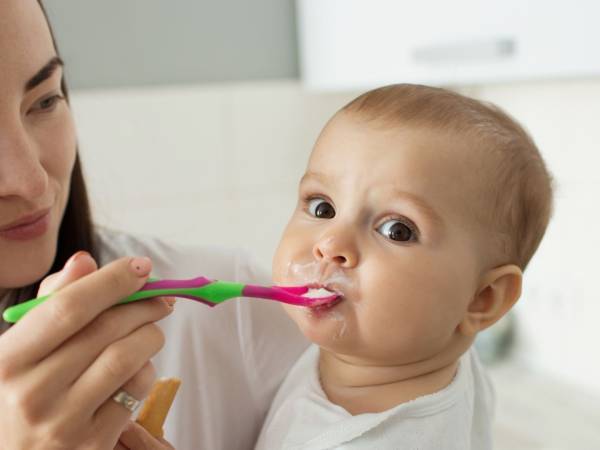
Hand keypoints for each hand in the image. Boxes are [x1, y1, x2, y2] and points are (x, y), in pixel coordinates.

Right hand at [0, 252, 173, 449]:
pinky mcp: (93, 444)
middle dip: (143, 304)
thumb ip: (54, 301)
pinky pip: (136, 391)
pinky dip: (146, 369)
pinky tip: (138, 365)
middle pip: (106, 329)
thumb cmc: (23, 389)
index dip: (112, 281)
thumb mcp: (22, 346)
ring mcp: (63, 424)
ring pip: (128, 357)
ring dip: (150, 334)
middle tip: (160, 297)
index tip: (140, 266)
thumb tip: (85, 261)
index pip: (69, 307)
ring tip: (150, 330)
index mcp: (7, 360)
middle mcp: (31, 394)